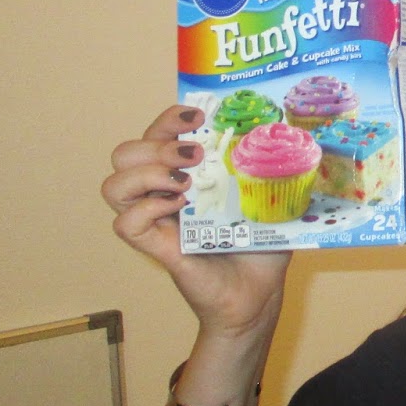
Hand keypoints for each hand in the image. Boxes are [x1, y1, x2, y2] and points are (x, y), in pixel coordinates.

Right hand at [103, 105, 289, 338]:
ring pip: (114, 186)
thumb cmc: (262, 241)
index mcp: (186, 173)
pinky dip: (146, 209)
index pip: (156, 134)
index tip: (197, 115)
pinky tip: (179, 208)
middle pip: (126, 153)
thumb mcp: (271, 192)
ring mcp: (156, 220)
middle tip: (195, 156)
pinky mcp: (156, 247)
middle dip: (156, 144)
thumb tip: (290, 129)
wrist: (260, 290)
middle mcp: (163, 192)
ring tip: (186, 182)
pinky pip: (126, 224)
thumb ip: (273, 162)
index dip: (168, 118)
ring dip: (147, 173)